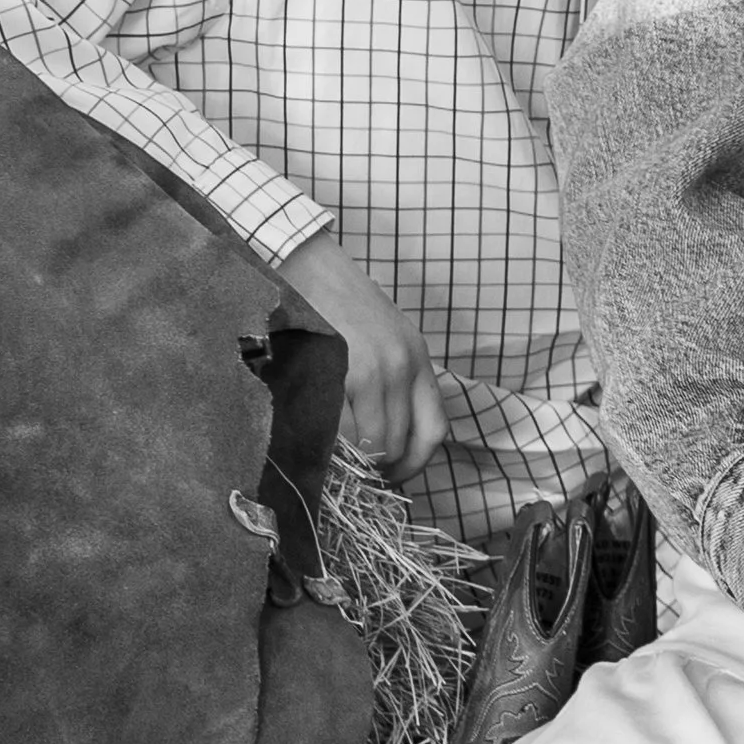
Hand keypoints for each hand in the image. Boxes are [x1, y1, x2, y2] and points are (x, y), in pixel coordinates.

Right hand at [276, 226, 447, 481]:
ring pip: (372, 444)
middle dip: (375, 470)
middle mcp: (404, 367)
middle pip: (399, 445)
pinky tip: (316, 446)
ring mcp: (375, 369)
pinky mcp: (343, 370)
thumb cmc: (342, 305)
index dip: (414, 465)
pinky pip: (342, 429)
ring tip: (332, 462)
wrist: (310, 265)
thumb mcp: (386, 341)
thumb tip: (379, 448)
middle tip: (352, 475)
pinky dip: (330, 446)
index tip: (392, 477)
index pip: (433, 432)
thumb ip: (393, 385)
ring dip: (352, 462)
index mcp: (419, 362)